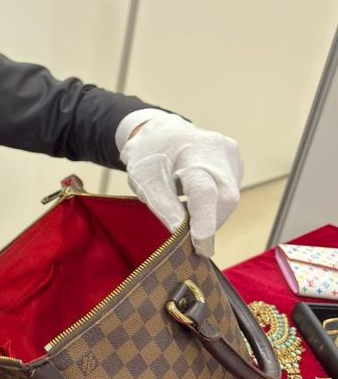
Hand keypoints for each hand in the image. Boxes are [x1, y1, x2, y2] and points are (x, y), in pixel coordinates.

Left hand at [119, 113, 241, 256]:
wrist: (158, 133)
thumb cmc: (147, 156)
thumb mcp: (144, 182)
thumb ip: (164, 207)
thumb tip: (182, 234)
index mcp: (189, 150)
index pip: (203, 190)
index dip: (204, 221)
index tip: (200, 245)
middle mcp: (217, 148)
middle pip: (225, 197)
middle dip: (209, 222)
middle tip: (190, 236)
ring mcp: (230, 153)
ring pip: (230, 197)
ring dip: (210, 213)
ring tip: (186, 207)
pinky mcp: (235, 160)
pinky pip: (230, 191)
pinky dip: (214, 203)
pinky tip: (196, 198)